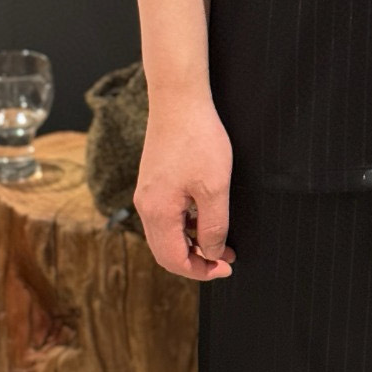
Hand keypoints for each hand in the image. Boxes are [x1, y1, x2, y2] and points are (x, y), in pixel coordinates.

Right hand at [133, 103, 236, 279]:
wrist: (179, 100)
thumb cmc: (198, 139)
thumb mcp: (215, 187)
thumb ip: (214, 226)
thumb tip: (212, 253)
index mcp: (157, 212)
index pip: (174, 260)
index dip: (201, 271)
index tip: (227, 267)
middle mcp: (145, 206)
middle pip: (166, 251)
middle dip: (196, 261)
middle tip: (225, 259)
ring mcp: (146, 193)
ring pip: (166, 234)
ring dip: (192, 243)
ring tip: (221, 241)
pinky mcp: (152, 181)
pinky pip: (166, 216)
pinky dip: (185, 225)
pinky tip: (205, 217)